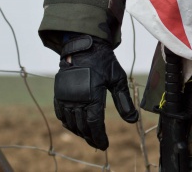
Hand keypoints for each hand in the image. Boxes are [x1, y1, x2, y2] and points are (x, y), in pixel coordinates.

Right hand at [54, 35, 138, 149]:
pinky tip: (75, 125)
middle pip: (82, 127)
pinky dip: (68, 123)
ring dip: (80, 132)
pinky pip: (61, 115)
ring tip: (89, 135)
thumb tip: (133, 120)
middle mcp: (77, 99)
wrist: (83, 46)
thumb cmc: (103, 62)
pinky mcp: (59, 93)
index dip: (99, 137)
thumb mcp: (118, 79)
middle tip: (98, 142)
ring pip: (71, 123)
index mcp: (93, 96)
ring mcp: (66, 97)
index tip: (104, 145)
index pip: (94, 125)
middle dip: (91, 137)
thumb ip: (124, 102)